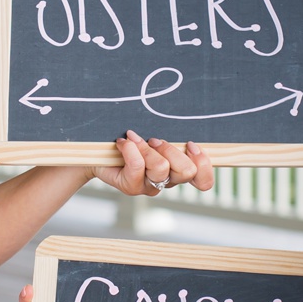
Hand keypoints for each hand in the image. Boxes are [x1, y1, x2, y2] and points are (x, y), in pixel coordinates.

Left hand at [91, 130, 212, 198]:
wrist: (98, 152)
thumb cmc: (133, 140)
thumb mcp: (157, 134)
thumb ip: (173, 133)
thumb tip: (185, 115)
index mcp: (179, 170)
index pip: (204, 182)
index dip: (203, 163)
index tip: (191, 144)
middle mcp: (168, 181)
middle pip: (186, 171)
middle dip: (171, 149)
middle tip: (155, 140)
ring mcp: (150, 186)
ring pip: (162, 168)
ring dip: (147, 147)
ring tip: (134, 138)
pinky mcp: (132, 187)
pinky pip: (137, 167)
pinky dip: (130, 149)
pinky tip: (123, 142)